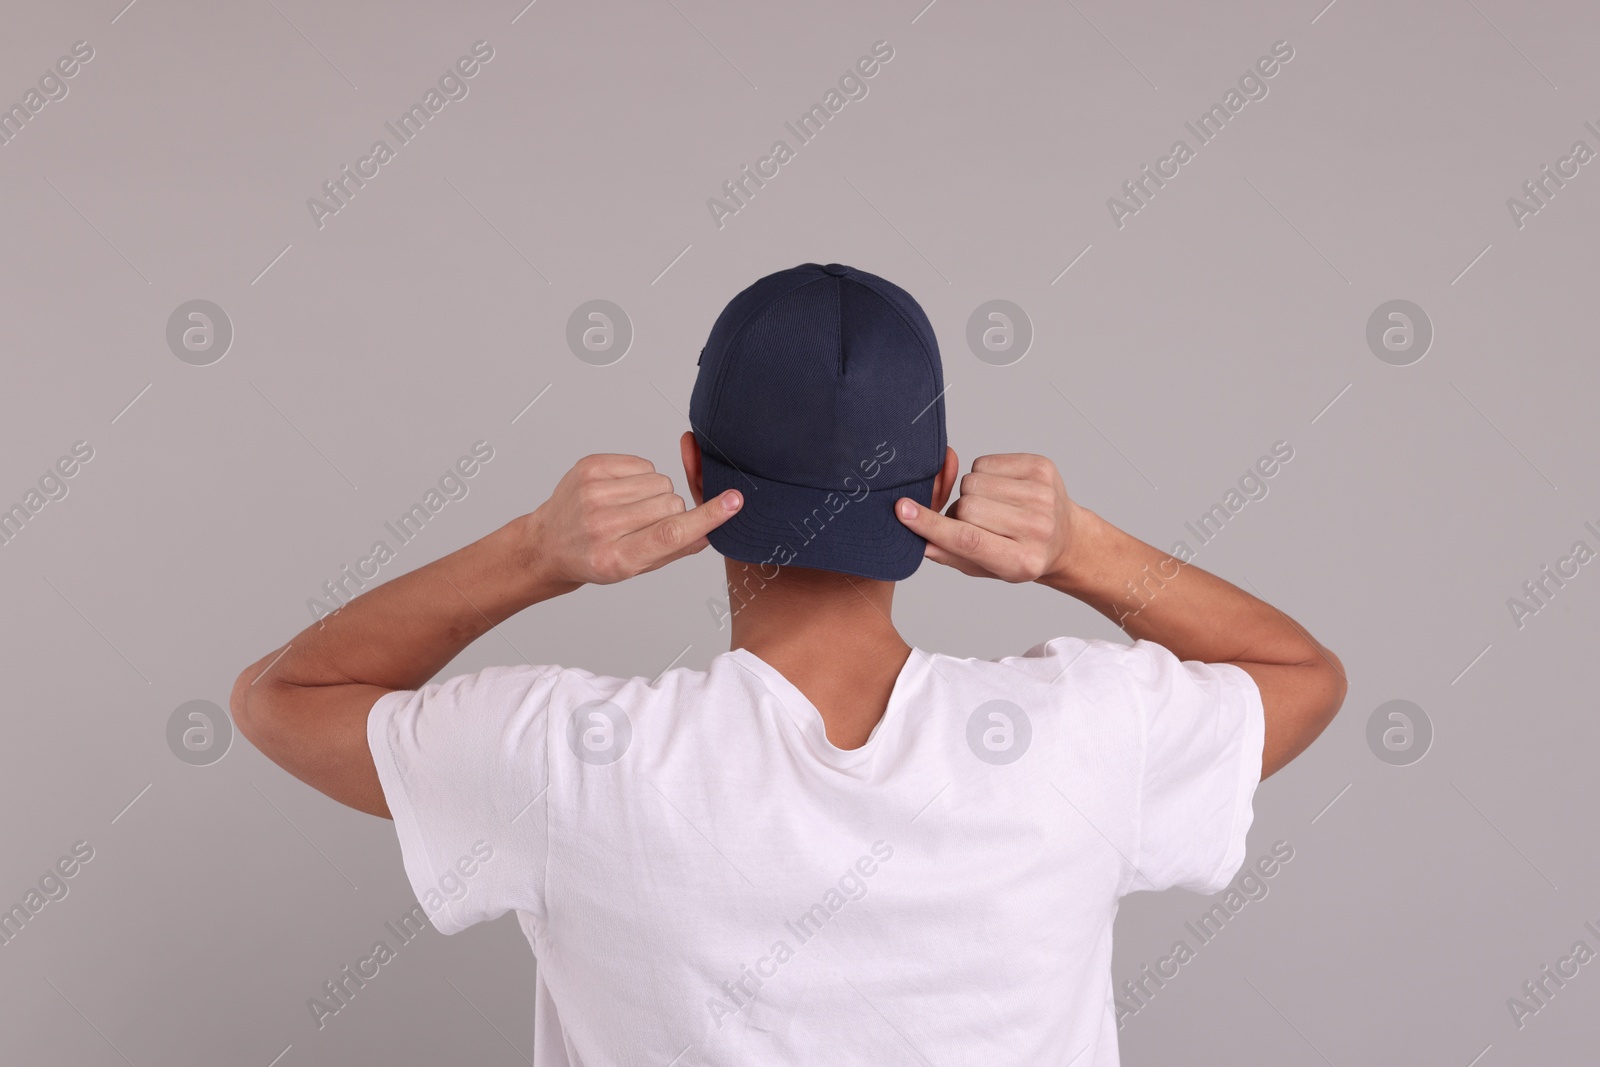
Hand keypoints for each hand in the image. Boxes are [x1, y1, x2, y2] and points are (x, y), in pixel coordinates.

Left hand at [529, 454, 741, 584]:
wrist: (548, 544)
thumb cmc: (595, 559)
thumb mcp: (634, 569)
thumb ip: (674, 550)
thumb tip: (709, 531)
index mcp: (615, 558)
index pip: (670, 534)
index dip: (706, 517)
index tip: (734, 502)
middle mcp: (601, 524)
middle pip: (670, 503)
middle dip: (671, 511)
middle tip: (647, 524)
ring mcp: (592, 492)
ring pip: (660, 481)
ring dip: (656, 494)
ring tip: (631, 509)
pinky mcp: (590, 467)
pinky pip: (643, 464)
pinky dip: (640, 478)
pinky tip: (621, 493)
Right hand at [894, 453, 1080, 582]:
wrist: (1065, 538)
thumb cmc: (1019, 554)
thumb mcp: (986, 569)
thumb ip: (950, 555)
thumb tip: (919, 539)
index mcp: (1021, 561)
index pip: (967, 540)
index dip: (932, 525)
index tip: (903, 511)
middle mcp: (1037, 528)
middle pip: (967, 506)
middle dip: (959, 512)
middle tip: (974, 523)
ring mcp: (1043, 495)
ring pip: (973, 481)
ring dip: (972, 493)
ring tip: (990, 507)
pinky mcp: (1041, 468)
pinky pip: (986, 462)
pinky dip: (984, 474)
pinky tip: (1000, 490)